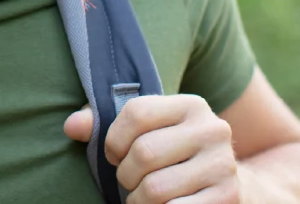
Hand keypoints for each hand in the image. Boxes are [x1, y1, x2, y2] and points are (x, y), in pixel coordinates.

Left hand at [64, 95, 238, 203]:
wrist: (228, 181)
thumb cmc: (173, 152)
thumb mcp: (146, 130)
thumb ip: (103, 123)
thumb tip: (71, 127)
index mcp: (191, 105)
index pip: (136, 113)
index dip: (114, 139)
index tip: (113, 154)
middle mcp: (212, 130)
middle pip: (144, 153)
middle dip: (125, 174)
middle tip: (127, 180)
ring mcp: (224, 165)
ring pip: (156, 187)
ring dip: (137, 199)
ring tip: (140, 196)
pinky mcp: (228, 198)